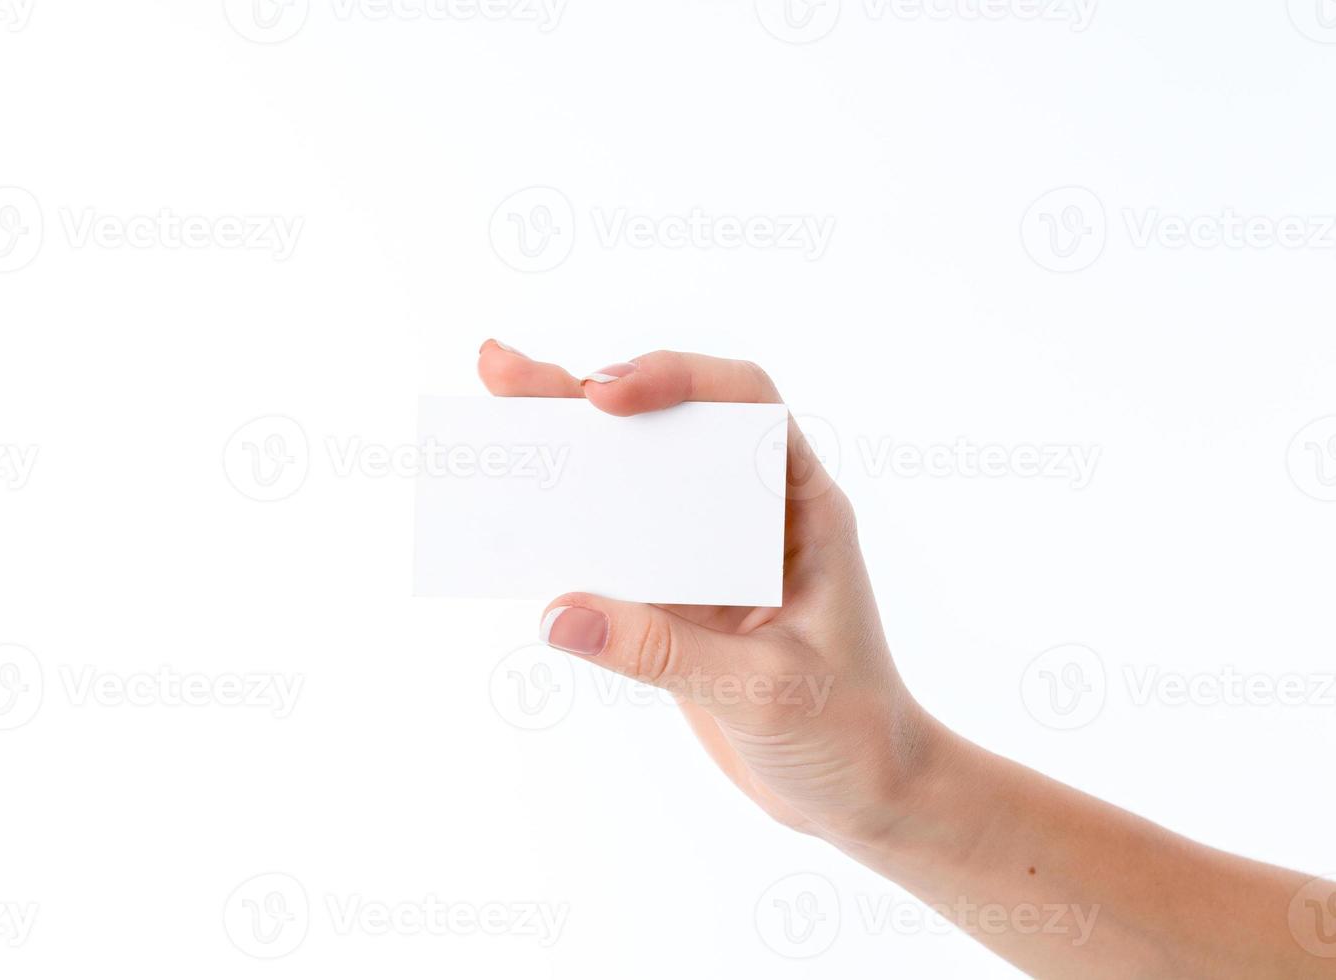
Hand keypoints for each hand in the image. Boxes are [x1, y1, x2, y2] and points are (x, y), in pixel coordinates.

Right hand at [477, 341, 933, 846]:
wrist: (863, 794)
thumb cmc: (850, 735)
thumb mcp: (766, 694)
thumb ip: (664, 654)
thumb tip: (558, 613)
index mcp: (804, 507)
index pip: (747, 405)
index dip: (676, 379)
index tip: (603, 396)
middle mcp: (755, 514)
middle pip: (668, 425)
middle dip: (582, 395)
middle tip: (503, 372)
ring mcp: (710, 553)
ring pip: (630, 479)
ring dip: (562, 448)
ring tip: (490, 414)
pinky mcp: (675, 598)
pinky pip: (610, 548)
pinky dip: (560, 528)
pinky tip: (510, 514)